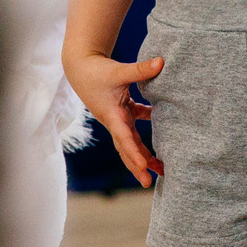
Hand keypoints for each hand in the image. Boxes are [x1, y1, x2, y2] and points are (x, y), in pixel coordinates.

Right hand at [66, 48, 164, 187]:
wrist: (80, 66)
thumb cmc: (96, 70)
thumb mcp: (119, 71)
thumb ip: (141, 69)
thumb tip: (162, 62)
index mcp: (112, 116)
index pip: (124, 139)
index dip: (134, 154)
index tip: (144, 167)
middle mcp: (115, 121)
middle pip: (126, 149)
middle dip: (137, 166)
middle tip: (149, 184)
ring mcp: (118, 117)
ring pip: (132, 141)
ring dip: (144, 153)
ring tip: (161, 167)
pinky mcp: (122, 109)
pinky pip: (136, 121)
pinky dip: (149, 123)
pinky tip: (165, 128)